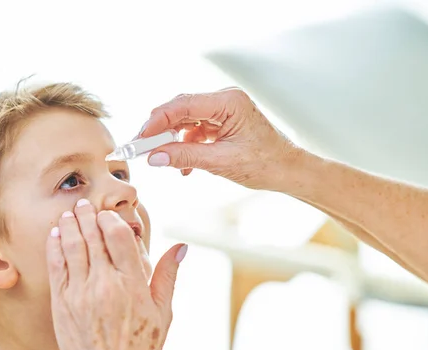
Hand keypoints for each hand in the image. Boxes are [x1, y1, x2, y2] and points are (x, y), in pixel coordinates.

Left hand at [46, 199, 186, 349]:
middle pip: (93, 236)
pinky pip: (56, 267)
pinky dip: (55, 246)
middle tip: (84, 203)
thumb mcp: (163, 313)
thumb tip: (181, 247)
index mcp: (133, 284)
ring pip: (73, 246)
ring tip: (70, 212)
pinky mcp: (62, 304)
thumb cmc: (141, 348)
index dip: (112, 218)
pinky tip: (57, 234)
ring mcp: (80, 293)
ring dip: (70, 224)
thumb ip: (168, 275)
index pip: (119, 236)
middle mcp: (105, 284)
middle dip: (88, 215)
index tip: (109, 213)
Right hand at [139, 88, 304, 189]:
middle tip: (141, 148)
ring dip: (172, 140)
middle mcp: (225, 99)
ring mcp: (223, 109)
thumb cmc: (265, 164)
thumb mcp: (222, 162)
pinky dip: (185, 146)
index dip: (157, 121)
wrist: (288, 171)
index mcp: (229, 102)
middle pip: (181, 109)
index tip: (139, 138)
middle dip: (160, 130)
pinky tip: (184, 166)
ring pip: (185, 120)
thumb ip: (186, 156)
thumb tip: (154, 157)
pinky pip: (194, 129)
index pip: (183, 105)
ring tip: (162, 160)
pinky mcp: (221, 121)